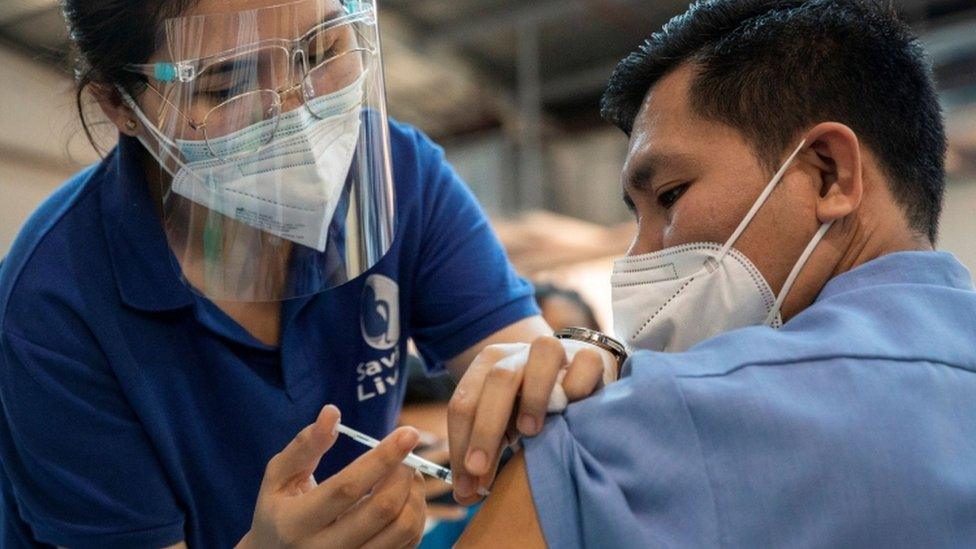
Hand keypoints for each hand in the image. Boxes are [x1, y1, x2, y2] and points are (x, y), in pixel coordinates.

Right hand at [239, 405, 427, 548]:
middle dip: (404, 474)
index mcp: (296, 523)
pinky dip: (416, 515)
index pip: (347, 487)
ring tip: (407, 474)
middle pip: (382, 510)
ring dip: (415, 494)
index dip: (382, 458)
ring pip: (402, 529)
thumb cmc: (279, 511)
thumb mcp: (279, 478)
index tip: (408, 433)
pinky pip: (408, 543)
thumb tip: (332, 413)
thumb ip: (304, 446)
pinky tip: (405, 498)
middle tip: (407, 453)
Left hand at [447, 336, 615, 504]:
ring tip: (530, 432)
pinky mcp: (590, 356)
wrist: (572, 372)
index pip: (464, 401)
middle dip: (485, 427)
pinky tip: (572, 409)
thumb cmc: (530, 406)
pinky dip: (577, 384)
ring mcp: (556, 351)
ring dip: (534, 394)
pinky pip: (585, 362)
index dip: (460, 444)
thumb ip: (486, 454)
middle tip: (481, 469)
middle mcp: (519, 354)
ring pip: (542, 353)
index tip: (465, 485)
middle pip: (498, 379)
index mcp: (488, 367)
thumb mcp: (503, 427)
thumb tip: (466, 495)